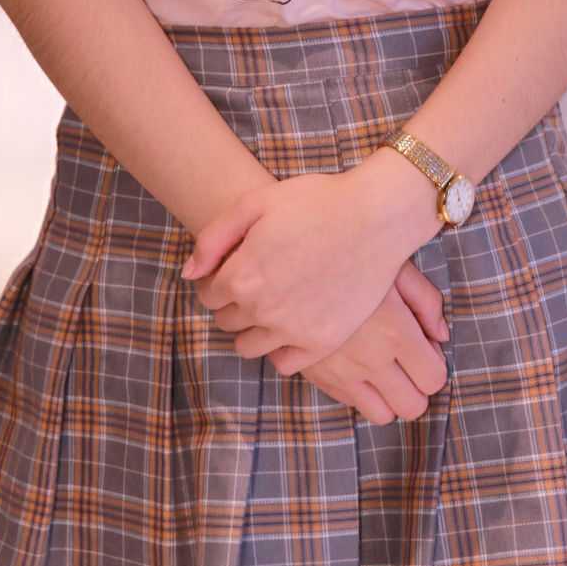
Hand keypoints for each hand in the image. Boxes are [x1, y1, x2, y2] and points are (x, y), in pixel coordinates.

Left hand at [180, 162, 437, 370]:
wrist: (376, 217)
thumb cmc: (316, 202)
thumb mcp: (255, 202)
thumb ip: (213, 239)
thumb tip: (189, 274)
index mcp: (240, 276)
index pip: (208, 294)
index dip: (217, 279)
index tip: (235, 268)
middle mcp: (262, 309)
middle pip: (227, 320)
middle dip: (234, 303)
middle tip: (258, 281)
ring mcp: (292, 330)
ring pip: (248, 347)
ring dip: (252, 329)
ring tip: (273, 305)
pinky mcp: (322, 342)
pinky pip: (284, 363)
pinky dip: (280, 349)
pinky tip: (292, 325)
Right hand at [292, 264, 451, 425]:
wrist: (288, 265)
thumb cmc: (351, 258)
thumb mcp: (396, 267)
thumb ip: (426, 302)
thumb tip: (441, 336)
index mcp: (396, 333)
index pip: (433, 379)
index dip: (434, 366)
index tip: (425, 349)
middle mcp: (370, 361)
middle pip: (412, 406)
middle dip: (417, 389)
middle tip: (409, 365)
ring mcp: (341, 374)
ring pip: (382, 415)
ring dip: (389, 397)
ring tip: (383, 370)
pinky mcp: (317, 377)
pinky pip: (350, 403)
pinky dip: (359, 391)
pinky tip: (355, 362)